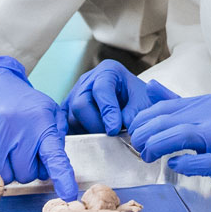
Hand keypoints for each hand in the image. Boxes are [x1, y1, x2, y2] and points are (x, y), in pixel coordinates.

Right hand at [0, 56, 78, 199]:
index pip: (54, 156)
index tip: (69, 194)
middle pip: (25, 175)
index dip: (62, 177)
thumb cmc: (22, 103)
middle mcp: (16, 129)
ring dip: (6, 168)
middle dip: (25, 168)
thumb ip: (56, 138)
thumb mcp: (48, 112)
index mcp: (40, 124)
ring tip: (5, 148)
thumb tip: (57, 168)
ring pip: (2, 175)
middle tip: (21, 151)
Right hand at [63, 60, 177, 135]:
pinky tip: (91, 139)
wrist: (136, 102)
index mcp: (108, 71)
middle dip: (95, 124)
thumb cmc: (140, 100)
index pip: (101, 90)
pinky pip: (66, 123)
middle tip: (110, 136)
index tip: (114, 129)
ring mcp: (75, 93)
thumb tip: (117, 129)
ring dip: (88, 131)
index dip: (107, 112)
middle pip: (80, 104)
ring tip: (106, 136)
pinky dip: (77, 133)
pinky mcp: (69, 108)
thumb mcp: (144, 103)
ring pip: (71, 117)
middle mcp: (88, 80)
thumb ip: (133, 114)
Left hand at [127, 94, 210, 210]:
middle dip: (144, 133)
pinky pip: (198, 161)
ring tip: (146, 156)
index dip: (144, 119)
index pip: (166, 106)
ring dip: (156, 146)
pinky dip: (181, 163)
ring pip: (179, 135)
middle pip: (168, 119)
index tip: (135, 132)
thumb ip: (180, 104)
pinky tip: (173, 165)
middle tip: (136, 146)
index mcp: (210, 104)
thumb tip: (150, 86)